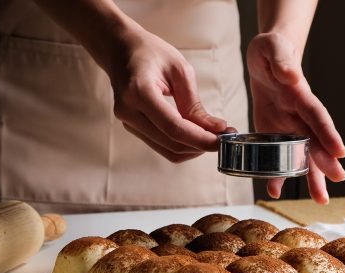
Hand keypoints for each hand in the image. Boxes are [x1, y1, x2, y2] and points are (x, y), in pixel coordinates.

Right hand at [101, 27, 226, 162]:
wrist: (120, 50)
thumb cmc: (151, 53)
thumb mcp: (179, 70)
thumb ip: (195, 104)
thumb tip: (216, 129)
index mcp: (139, 92)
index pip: (174, 127)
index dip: (200, 139)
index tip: (223, 139)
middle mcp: (128, 111)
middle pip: (171, 143)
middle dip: (201, 145)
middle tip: (224, 137)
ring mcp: (127, 122)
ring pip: (167, 150)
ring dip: (193, 148)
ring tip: (213, 136)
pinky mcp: (132, 127)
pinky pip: (161, 145)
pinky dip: (182, 144)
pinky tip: (197, 134)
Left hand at [247, 32, 344, 203]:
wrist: (266, 58)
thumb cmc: (270, 52)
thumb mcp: (271, 49)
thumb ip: (281, 60)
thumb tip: (291, 76)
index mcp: (300, 95)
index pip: (317, 116)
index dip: (327, 133)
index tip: (340, 151)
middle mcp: (300, 114)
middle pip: (316, 141)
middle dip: (326, 161)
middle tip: (337, 181)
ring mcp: (290, 126)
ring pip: (304, 155)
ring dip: (311, 177)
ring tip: (320, 200)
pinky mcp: (276, 134)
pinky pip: (279, 156)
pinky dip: (277, 174)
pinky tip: (275, 191)